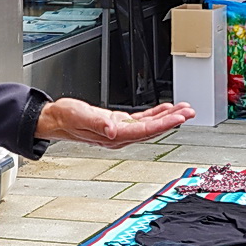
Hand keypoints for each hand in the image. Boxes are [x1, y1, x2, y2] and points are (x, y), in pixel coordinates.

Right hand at [36, 97, 194, 145]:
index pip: (145, 131)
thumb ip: (97, 123)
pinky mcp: (118, 124)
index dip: (164, 124)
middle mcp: (120, 136)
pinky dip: (155, 115)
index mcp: (114, 136)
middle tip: (189, 112)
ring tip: (183, 110)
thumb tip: (113, 130)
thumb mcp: (80, 116)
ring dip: (167, 118)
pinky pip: (141, 121)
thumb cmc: (65, 118)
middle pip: (152, 130)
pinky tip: (165, 109)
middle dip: (173, 121)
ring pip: (150, 125)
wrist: (56, 119)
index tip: (179, 117)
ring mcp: (120, 131)